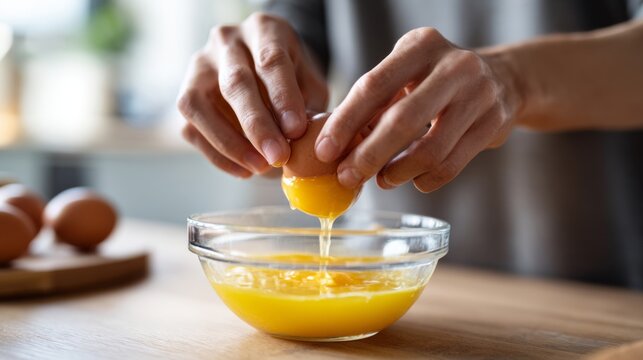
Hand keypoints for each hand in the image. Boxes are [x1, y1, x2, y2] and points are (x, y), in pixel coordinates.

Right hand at [177, 12, 327, 176]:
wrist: (265, 70)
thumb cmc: (293, 77)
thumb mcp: (310, 82)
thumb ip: (308, 106)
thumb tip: (300, 142)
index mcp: (263, 30)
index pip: (270, 60)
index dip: (283, 97)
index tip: (297, 130)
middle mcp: (225, 43)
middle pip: (235, 83)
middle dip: (257, 125)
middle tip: (278, 157)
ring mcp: (198, 68)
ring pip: (200, 105)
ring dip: (231, 143)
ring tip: (260, 168)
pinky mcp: (185, 97)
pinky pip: (192, 129)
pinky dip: (218, 155)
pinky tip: (245, 170)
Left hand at [315, 27, 521, 191]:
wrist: (503, 79)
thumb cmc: (435, 81)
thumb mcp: (406, 75)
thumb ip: (374, 104)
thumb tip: (333, 146)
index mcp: (421, 45)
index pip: (373, 86)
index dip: (345, 122)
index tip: (324, 151)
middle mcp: (454, 65)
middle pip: (402, 120)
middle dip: (368, 155)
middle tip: (347, 177)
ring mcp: (479, 94)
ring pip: (430, 149)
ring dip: (398, 173)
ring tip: (381, 181)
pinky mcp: (493, 124)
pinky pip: (452, 164)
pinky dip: (427, 179)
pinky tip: (413, 180)